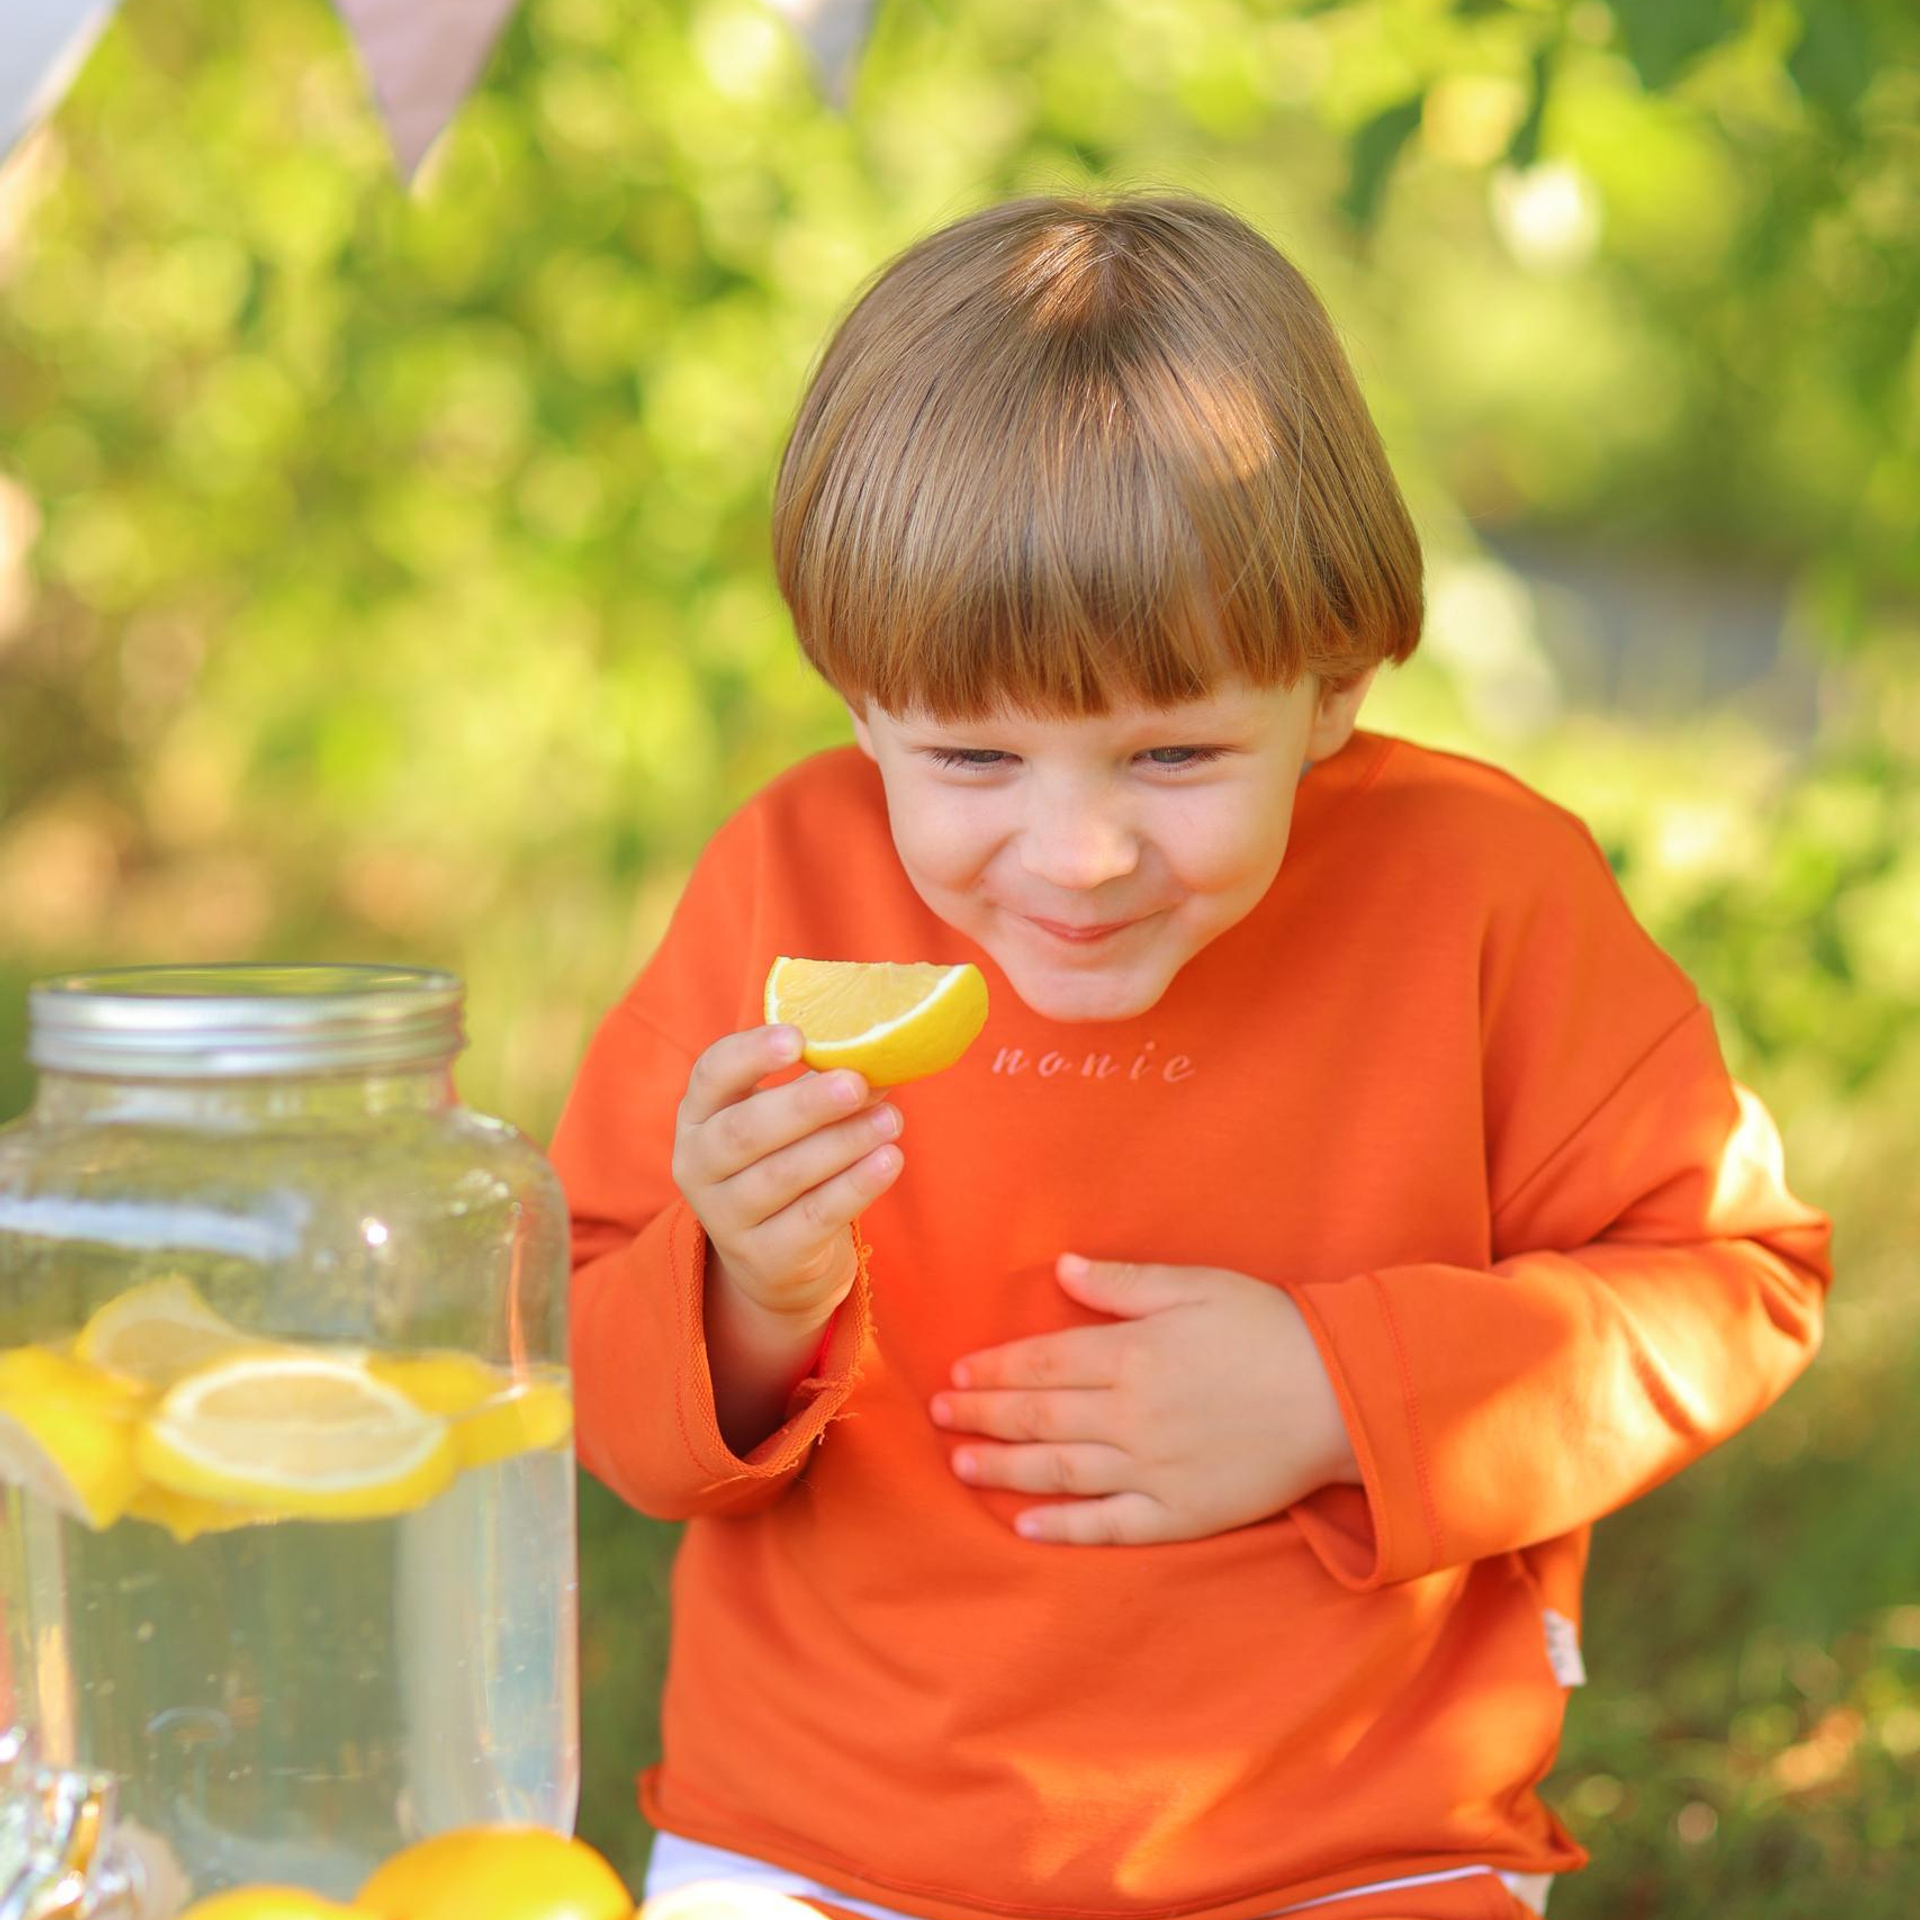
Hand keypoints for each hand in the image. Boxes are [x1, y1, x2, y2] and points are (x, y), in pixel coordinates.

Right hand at [673, 1023, 904, 1326]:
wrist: (775, 1258)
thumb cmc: (784, 1160)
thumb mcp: (786, 1119)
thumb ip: (822, 1082)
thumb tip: (881, 1054)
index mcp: (698, 1114)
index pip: (711, 1074)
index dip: (751, 1053)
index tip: (797, 1038)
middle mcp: (698, 1165)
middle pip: (745, 1131)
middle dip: (805, 1105)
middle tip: (856, 1083)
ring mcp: (725, 1217)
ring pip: (783, 1175)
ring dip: (842, 1143)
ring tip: (890, 1119)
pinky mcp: (764, 1257)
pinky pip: (813, 1218)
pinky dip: (854, 1187)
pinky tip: (889, 1160)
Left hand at [929, 1255, 1361, 1545]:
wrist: (1343, 1397)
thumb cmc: (1270, 1329)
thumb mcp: (1196, 1286)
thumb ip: (1124, 1282)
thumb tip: (1062, 1269)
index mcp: (1132, 1354)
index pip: (1041, 1363)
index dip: (994, 1370)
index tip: (957, 1373)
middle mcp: (1131, 1415)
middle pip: (1037, 1418)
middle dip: (981, 1415)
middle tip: (940, 1415)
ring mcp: (1152, 1470)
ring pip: (1058, 1471)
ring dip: (1002, 1467)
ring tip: (961, 1463)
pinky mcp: (1179, 1514)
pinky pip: (1107, 1524)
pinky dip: (1061, 1527)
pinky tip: (1024, 1523)